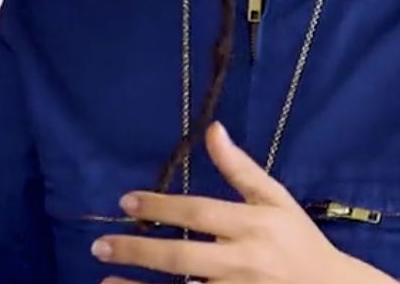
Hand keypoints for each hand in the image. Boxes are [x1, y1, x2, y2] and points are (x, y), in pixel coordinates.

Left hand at [92, 122, 395, 283]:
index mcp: (253, 225)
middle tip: (101, 245)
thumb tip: (212, 130)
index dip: (161, 207)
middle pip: (183, 257)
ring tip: (106, 279)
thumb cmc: (298, 240)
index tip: (126, 202)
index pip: (199, 213)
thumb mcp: (276, 199)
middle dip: (139, 250)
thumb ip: (241, 168)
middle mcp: (244, 261)